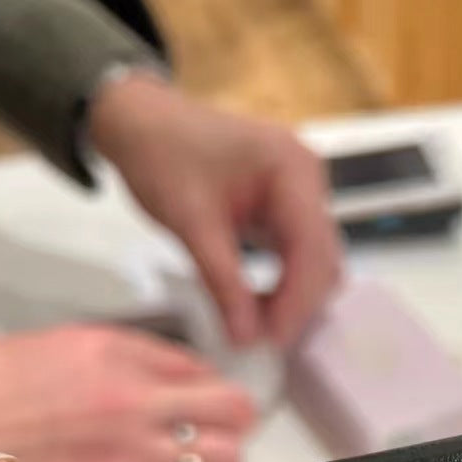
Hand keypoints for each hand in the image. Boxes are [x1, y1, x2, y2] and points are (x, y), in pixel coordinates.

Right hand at [0, 325, 256, 461]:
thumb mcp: (57, 351)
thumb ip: (129, 359)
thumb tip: (190, 376)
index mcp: (114, 356)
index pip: (208, 373)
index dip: (218, 395)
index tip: (215, 410)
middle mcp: (129, 403)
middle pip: (233, 415)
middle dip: (231, 429)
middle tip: (214, 441)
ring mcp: (125, 458)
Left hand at [89, 74, 340, 346]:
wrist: (139, 122)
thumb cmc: (161, 152)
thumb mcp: (190, 221)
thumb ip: (222, 282)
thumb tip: (246, 335)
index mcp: (291, 168)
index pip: (311, 247)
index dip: (297, 300)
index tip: (273, 338)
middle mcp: (307, 178)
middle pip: (322, 258)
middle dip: (297, 304)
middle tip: (262, 340)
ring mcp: (301, 193)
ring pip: (315, 262)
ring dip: (292, 298)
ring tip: (256, 326)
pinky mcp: (287, 208)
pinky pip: (298, 255)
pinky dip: (282, 284)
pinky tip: (257, 304)